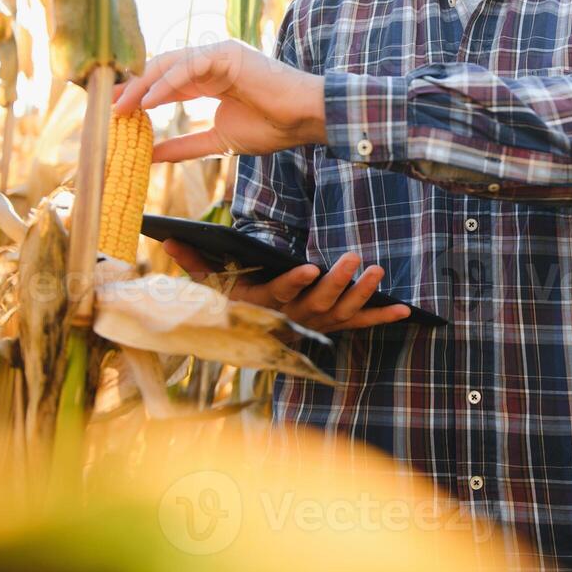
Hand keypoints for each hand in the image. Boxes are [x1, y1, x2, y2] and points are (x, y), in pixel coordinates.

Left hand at [111, 40, 327, 160]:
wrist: (305, 119)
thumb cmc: (272, 127)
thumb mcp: (218, 141)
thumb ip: (184, 146)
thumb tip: (150, 157)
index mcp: (209, 79)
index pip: (164, 83)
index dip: (138, 97)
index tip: (113, 115)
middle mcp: (209, 62)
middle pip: (159, 70)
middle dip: (131, 88)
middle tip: (104, 108)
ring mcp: (217, 54)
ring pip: (168, 65)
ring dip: (142, 87)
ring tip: (121, 108)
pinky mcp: (225, 54)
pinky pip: (187, 67)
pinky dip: (165, 84)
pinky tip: (148, 103)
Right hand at [161, 238, 410, 332]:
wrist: (256, 336)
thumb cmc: (235, 301)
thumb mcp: (212, 284)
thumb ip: (193, 261)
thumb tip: (167, 235)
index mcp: (268, 304)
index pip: (281, 294)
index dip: (294, 282)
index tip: (308, 267)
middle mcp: (295, 317)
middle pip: (319, 302)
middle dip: (337, 281)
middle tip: (352, 258)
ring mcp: (318, 324)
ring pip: (343, 312)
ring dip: (362, 293)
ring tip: (376, 270)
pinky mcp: (336, 326)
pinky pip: (361, 325)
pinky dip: (382, 317)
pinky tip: (405, 309)